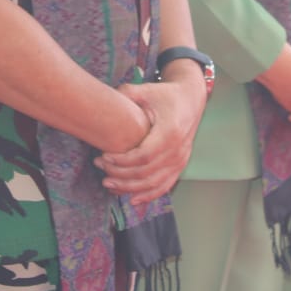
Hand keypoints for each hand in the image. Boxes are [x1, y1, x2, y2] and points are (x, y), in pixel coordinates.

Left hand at [95, 78, 205, 201]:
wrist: (190, 99)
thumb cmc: (164, 94)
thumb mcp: (145, 91)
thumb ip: (125, 95)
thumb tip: (102, 100)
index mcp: (169, 132)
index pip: (143, 156)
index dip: (121, 161)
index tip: (103, 157)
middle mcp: (178, 150)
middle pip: (146, 172)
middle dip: (120, 175)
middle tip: (99, 168)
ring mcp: (181, 160)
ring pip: (154, 184)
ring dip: (129, 188)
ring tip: (108, 184)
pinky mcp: (181, 166)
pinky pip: (165, 186)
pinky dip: (148, 195)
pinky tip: (132, 199)